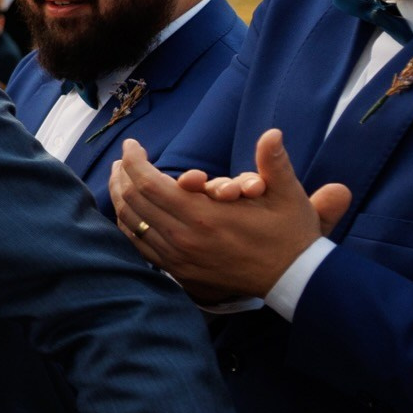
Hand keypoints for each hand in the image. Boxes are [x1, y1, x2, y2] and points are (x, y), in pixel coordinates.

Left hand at [110, 134, 350, 302]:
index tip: (132, 145)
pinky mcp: (178, 271)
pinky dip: (128, 224)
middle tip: (123, 159)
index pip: (148, 183)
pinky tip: (129, 211)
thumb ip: (274, 162)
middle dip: (122, 175)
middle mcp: (183, 237)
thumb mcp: (288, 196)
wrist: (293, 279)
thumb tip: (273, 133)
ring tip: (120, 179)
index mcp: (203, 215)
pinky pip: (139, 245)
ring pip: (131, 224)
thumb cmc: (289, 235)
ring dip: (119, 198)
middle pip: (133, 201)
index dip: (134, 160)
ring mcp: (177, 257)